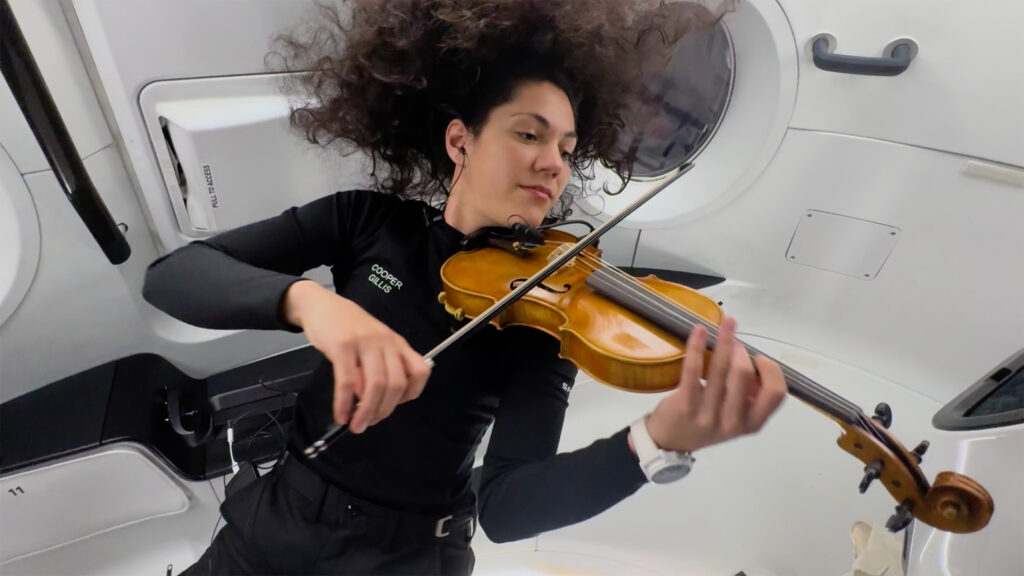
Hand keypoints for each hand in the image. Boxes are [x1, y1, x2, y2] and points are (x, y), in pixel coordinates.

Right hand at [283, 281, 430, 432]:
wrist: (321, 305)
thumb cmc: (348, 327)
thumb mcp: (371, 344)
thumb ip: (376, 369)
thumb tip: (370, 401)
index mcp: (397, 343)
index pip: (420, 371)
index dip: (411, 394)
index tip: (395, 405)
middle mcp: (386, 342)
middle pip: (396, 384)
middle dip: (384, 410)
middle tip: (369, 424)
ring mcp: (365, 343)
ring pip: (375, 385)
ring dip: (366, 411)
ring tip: (356, 425)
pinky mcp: (342, 346)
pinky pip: (346, 381)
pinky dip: (344, 403)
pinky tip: (340, 415)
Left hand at [643, 316, 785, 452]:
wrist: (670, 441)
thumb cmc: (707, 423)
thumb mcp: (736, 418)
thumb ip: (749, 396)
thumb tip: (752, 362)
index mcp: (752, 423)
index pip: (776, 393)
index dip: (771, 370)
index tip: (758, 359)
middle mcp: (732, 422)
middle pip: (745, 373)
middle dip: (741, 351)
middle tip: (734, 345)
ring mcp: (707, 414)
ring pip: (719, 368)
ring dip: (725, 340)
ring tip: (726, 325)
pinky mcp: (684, 404)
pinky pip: (693, 368)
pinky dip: (696, 345)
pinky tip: (699, 330)